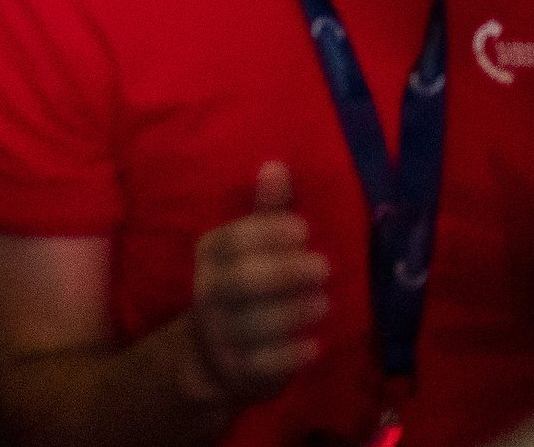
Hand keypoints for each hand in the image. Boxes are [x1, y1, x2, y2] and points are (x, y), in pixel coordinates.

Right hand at [183, 162, 331, 407]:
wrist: (216, 354)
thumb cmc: (247, 285)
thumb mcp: (253, 247)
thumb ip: (267, 211)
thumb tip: (276, 165)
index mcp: (211, 255)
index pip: (231, 241)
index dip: (265, 233)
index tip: (303, 229)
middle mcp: (209, 292)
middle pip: (237, 282)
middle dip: (281, 273)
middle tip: (323, 266)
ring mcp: (221, 334)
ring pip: (249, 324)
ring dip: (289, 313)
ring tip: (324, 303)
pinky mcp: (238, 370)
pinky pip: (259, 364)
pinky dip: (287, 356)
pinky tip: (314, 346)